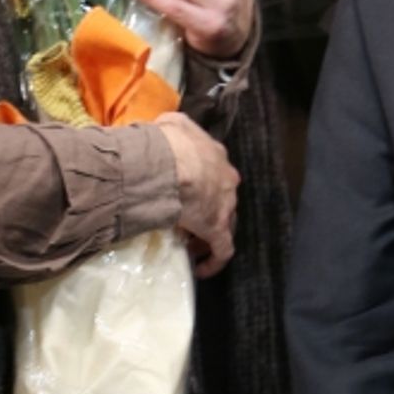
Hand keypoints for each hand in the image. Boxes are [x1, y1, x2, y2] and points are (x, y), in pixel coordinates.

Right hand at [155, 112, 239, 276]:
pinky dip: (214, 261)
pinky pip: (222, 250)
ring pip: (225, 223)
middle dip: (208, 209)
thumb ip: (173, 128)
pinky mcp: (218, 229)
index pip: (213, 172)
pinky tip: (200, 269)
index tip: (185, 193)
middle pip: (222, 199)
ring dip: (209, 234)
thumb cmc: (167, 142)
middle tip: (187, 219)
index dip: (201, 184)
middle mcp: (227, 180)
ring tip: (191, 244)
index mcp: (216, 156)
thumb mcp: (170, 124)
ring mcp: (225, 206)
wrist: (168, 163)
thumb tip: (167, 130)